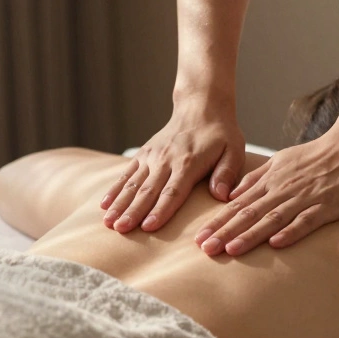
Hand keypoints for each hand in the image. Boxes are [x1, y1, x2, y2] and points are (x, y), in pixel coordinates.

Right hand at [101, 102, 245, 232]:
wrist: (200, 108)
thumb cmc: (220, 134)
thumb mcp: (234, 150)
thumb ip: (227, 173)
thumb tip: (221, 195)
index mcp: (188, 163)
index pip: (173, 191)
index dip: (161, 210)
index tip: (149, 227)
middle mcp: (165, 160)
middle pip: (148, 191)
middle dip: (133, 212)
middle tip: (122, 230)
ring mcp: (152, 157)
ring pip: (133, 184)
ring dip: (120, 204)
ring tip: (109, 223)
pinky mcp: (143, 154)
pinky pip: (127, 174)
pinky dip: (114, 190)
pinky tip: (104, 205)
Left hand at [194, 130, 338, 255]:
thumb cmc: (316, 156)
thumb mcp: (280, 161)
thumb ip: (256, 179)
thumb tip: (231, 196)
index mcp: (270, 180)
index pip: (238, 205)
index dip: (218, 222)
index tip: (199, 238)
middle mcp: (282, 190)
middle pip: (249, 213)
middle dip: (226, 232)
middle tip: (205, 249)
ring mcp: (304, 198)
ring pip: (273, 218)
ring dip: (251, 234)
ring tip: (231, 249)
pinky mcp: (326, 206)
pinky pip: (307, 220)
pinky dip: (292, 232)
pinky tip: (277, 245)